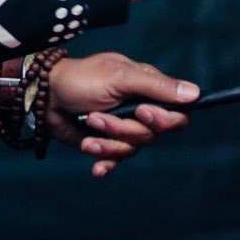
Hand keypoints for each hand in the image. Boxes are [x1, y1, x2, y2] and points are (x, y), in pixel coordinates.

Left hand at [45, 51, 198, 178]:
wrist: (44, 96)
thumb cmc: (82, 79)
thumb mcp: (120, 77)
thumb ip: (156, 86)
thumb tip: (195, 93)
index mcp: (148, 91)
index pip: (176, 114)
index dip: (164, 119)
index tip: (141, 112)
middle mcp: (139, 111)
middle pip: (152, 136)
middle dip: (124, 129)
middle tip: (100, 116)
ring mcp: (123, 128)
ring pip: (132, 149)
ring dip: (107, 141)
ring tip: (88, 125)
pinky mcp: (106, 143)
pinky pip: (115, 160)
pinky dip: (105, 160)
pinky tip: (95, 162)